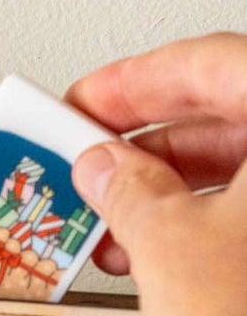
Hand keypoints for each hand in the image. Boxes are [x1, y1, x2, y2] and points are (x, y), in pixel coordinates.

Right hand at [67, 33, 246, 315]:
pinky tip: (151, 251)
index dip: (137, 80)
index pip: (214, 64)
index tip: (84, 102)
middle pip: (236, 115)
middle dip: (150, 141)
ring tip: (105, 217)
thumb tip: (105, 164)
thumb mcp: (169, 249)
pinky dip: (204, 226)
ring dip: (169, 189)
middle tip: (85, 159)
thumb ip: (128, 187)